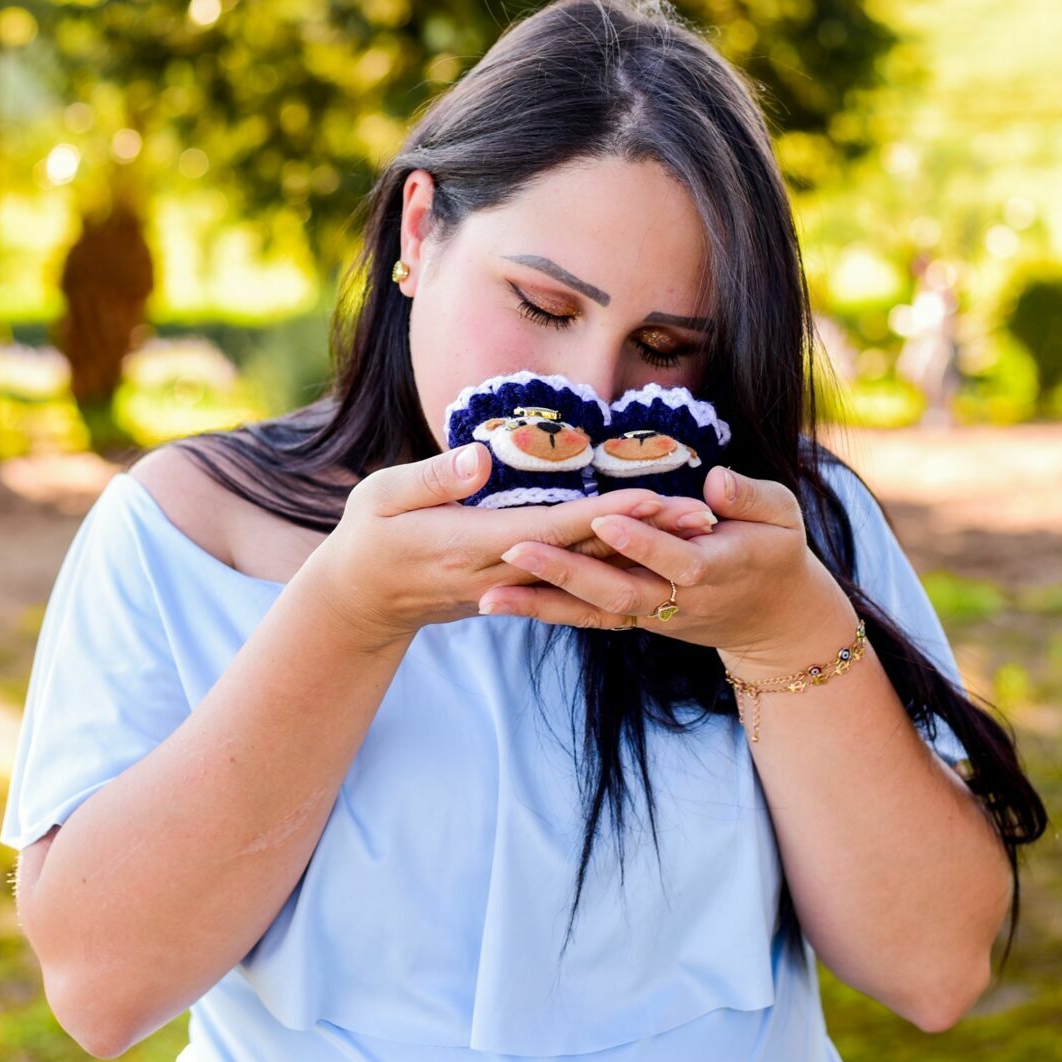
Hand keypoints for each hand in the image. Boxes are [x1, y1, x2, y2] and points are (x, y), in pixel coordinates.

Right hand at [299, 442, 718, 649]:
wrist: (358, 602)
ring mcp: (510, 589)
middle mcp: (501, 576)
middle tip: (703, 514)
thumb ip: (433, 478)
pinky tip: (654, 557)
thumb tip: (479, 460)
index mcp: (471, 547)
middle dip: (645, 535)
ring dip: (643, 554)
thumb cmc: (367, 536)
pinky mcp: (515, 592)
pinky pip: (574, 582)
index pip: (552, 532)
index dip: (604, 516)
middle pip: (586, 554)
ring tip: (697, 532)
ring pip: (588, 572)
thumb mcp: (382, 497)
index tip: (651, 498)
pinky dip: (615, 568)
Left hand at [478, 463, 852, 669]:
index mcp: (718, 569)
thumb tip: (715, 480)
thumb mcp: (784, 515)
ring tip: (489, 593)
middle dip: (567, 574)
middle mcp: (678, 600)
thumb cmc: (778, 552)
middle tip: (517, 551)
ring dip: (541, 604)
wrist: (774, 622)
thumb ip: (750, 498)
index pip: (675, 560)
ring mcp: (652, 615)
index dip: (640, 543)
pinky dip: (544, 611)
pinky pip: (585, 617)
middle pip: (619, 593)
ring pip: (593, 613)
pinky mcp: (633, 619)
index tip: (604, 519)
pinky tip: (499, 601)